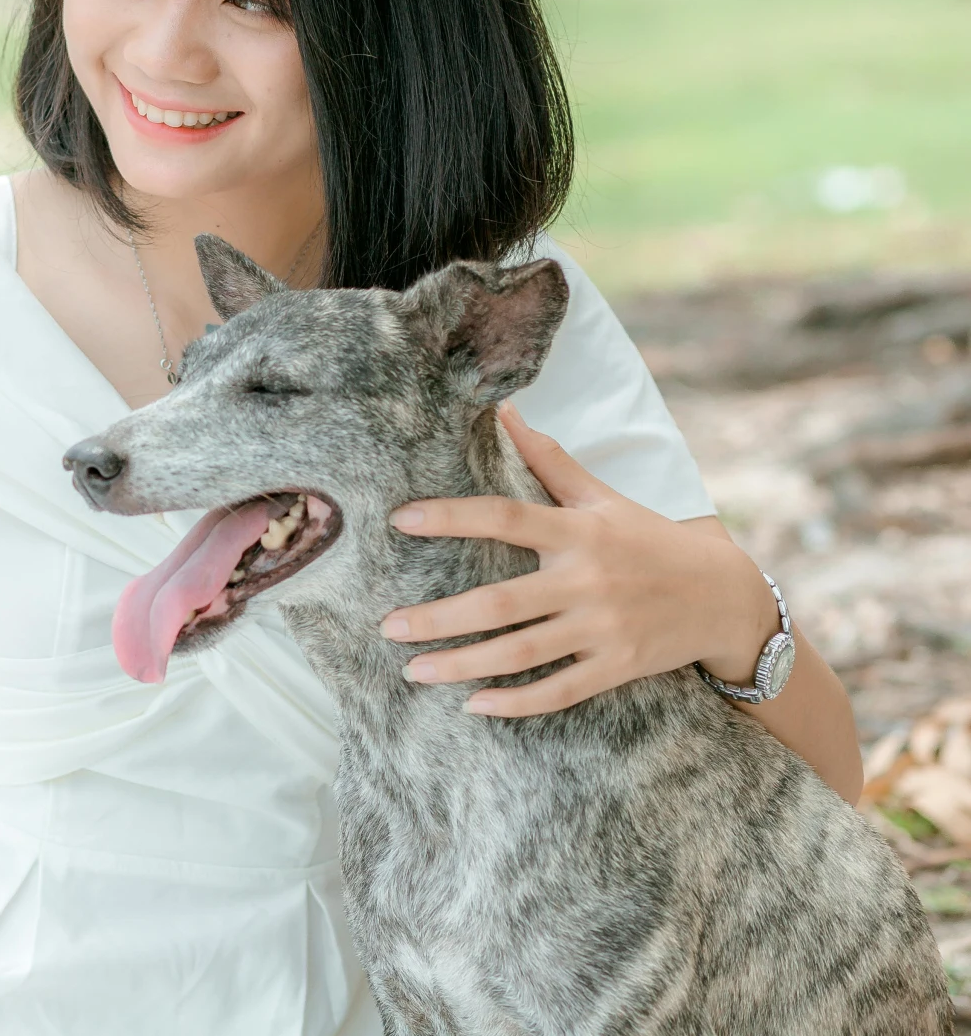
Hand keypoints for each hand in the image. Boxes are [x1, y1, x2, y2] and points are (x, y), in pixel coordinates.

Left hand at [378, 402, 774, 716]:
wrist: (725, 595)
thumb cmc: (651, 539)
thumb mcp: (604, 496)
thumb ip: (550, 460)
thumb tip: (504, 409)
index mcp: (579, 532)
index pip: (505, 517)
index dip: (451, 516)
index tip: (400, 520)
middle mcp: (588, 581)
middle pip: (500, 603)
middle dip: (439, 619)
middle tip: (388, 626)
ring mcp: (603, 629)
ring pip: (520, 654)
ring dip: (462, 666)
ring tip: (414, 670)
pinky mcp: (618, 668)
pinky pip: (559, 691)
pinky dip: (516, 703)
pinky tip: (475, 705)